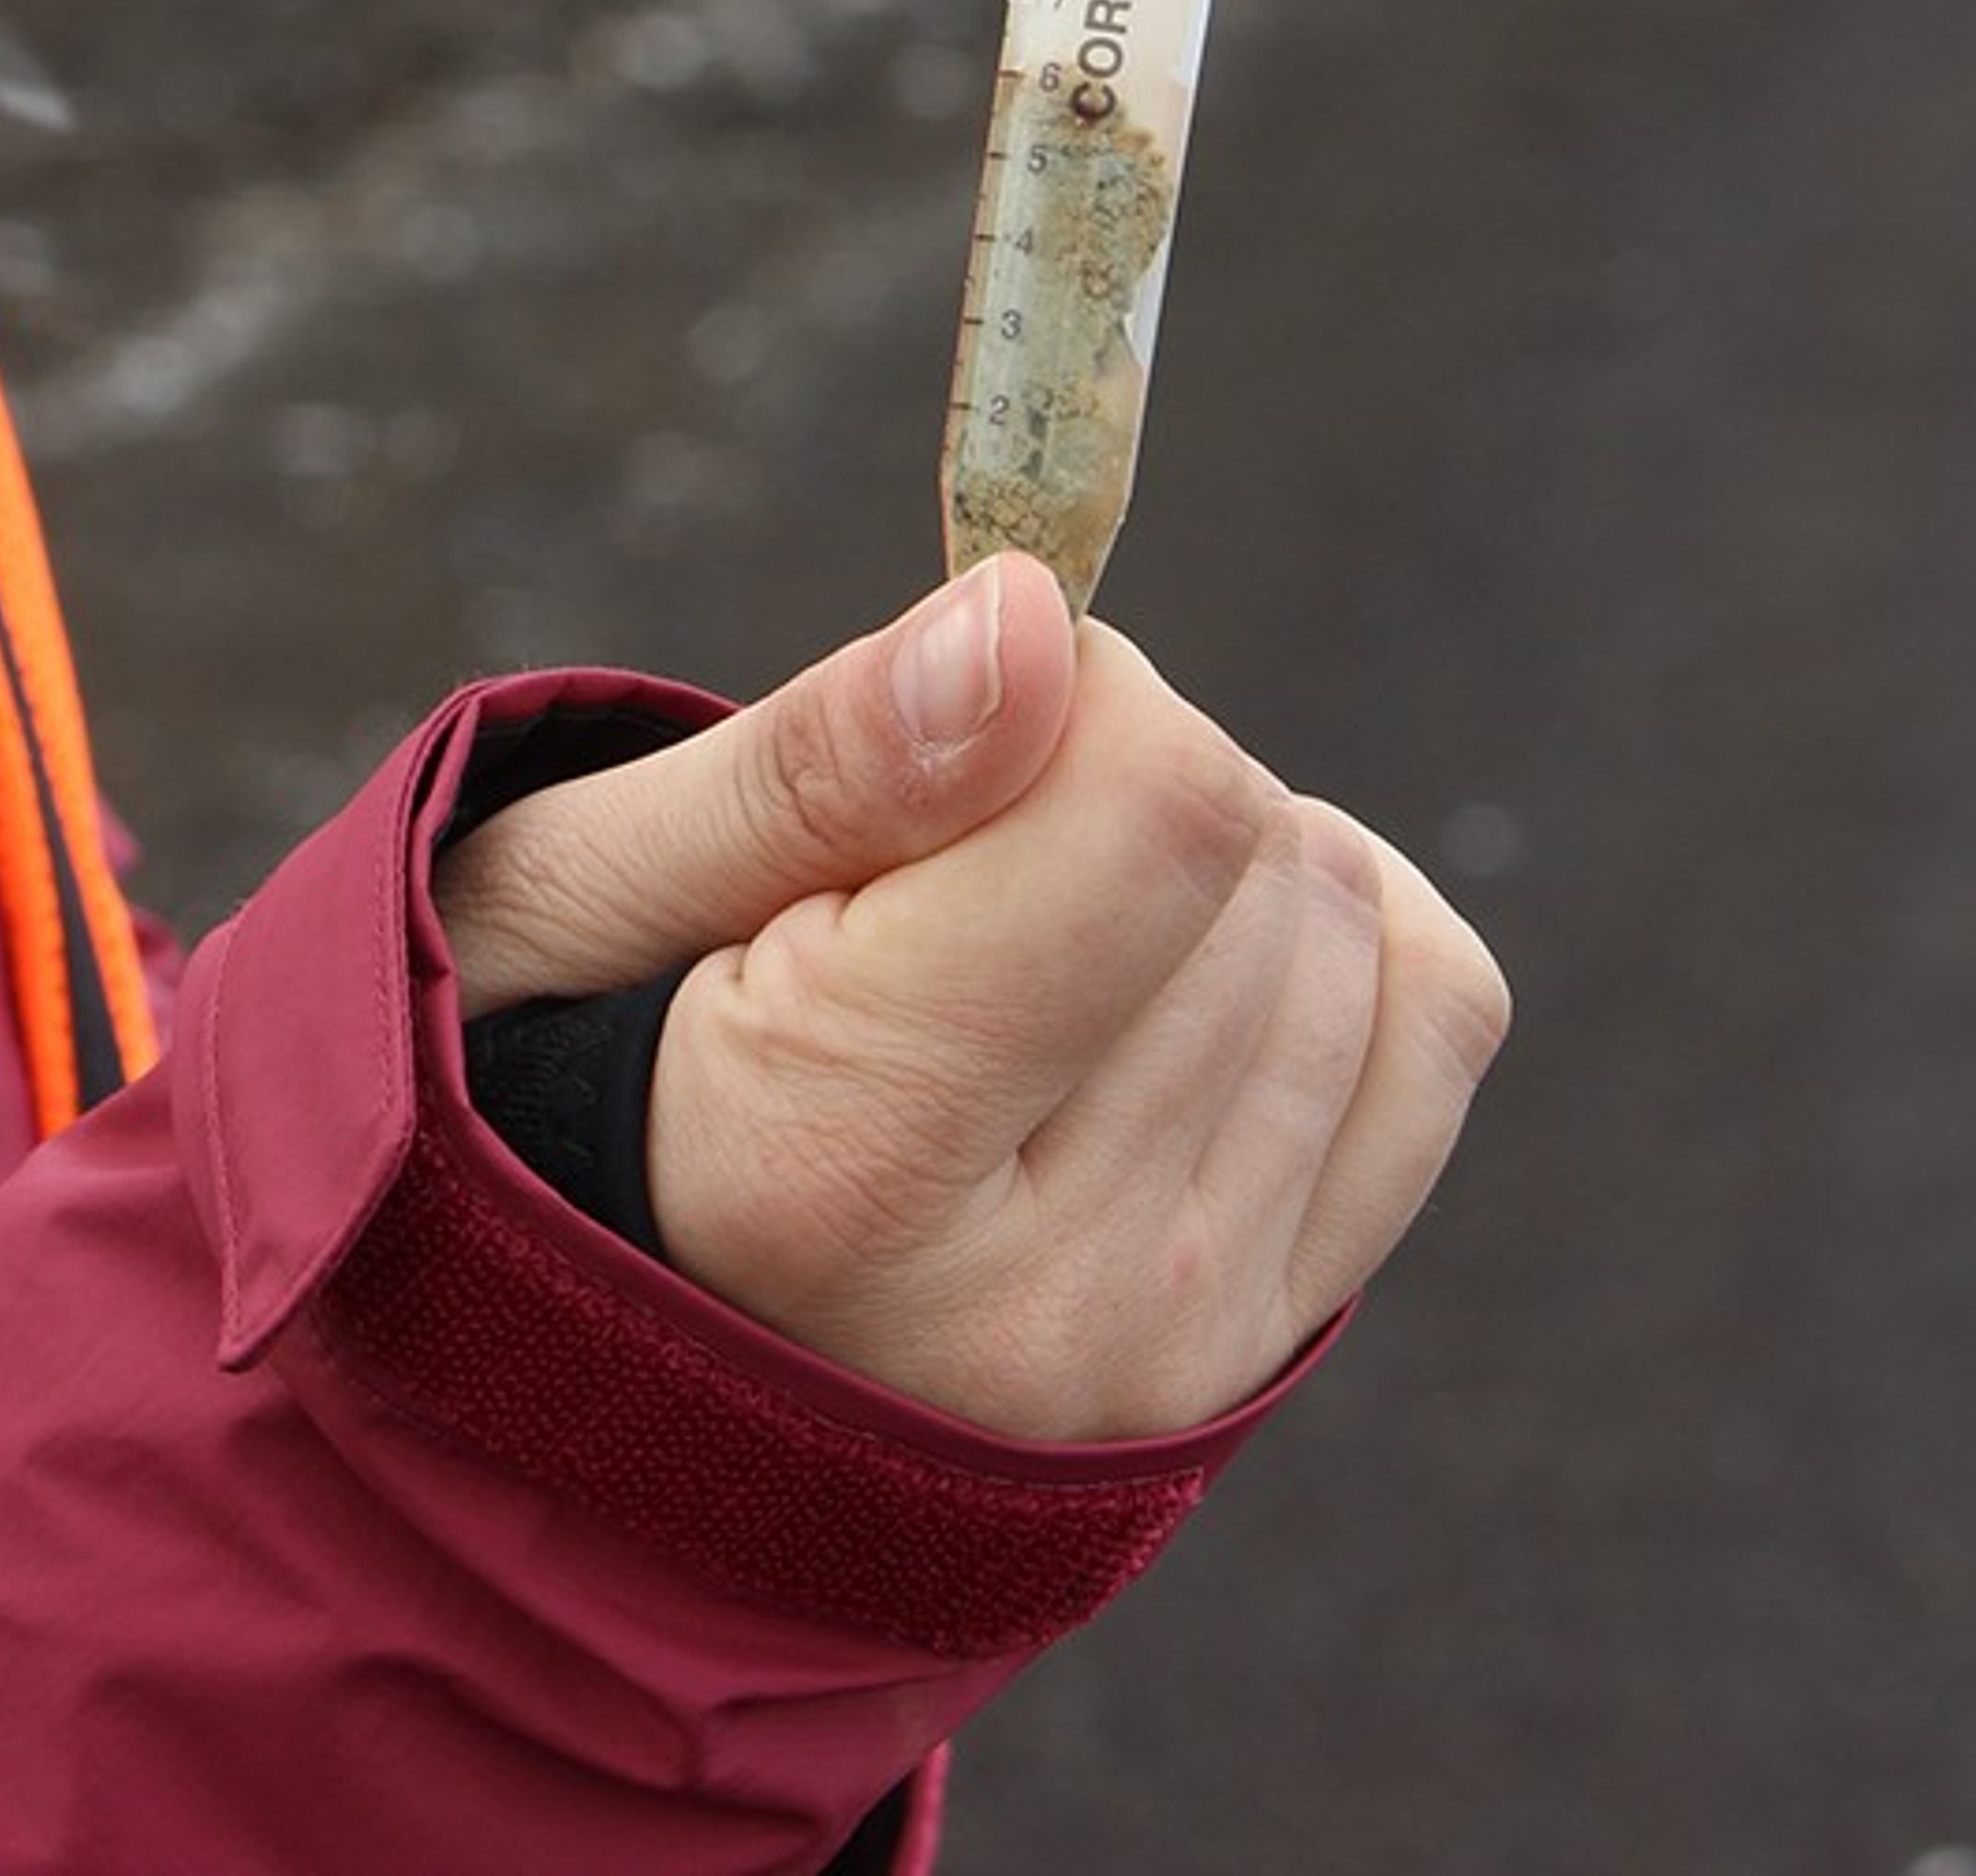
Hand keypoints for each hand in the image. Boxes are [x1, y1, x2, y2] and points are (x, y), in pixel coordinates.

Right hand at [431, 554, 1507, 1442]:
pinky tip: (1167, 963)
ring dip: (1211, 859)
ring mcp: (1173, 1348)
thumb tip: (1035, 627)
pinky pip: (1430, 1018)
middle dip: (1107, 775)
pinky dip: (1334, 931)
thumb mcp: (573, 884)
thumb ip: (819, 763)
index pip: (1156, 812)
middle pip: (1254, 850)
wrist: (578, 1348)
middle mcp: (1034, 1308)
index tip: (933, 733)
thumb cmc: (545, 1064)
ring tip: (1017, 946)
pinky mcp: (1265, 1344)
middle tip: (928, 878)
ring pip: (1348, 918)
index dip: (1060, 690)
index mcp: (833, 1175)